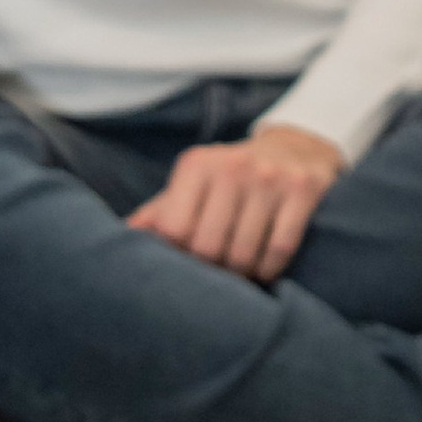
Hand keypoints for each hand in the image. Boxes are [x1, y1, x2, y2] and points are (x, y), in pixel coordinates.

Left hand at [125, 125, 345, 279]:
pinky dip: (269, 270)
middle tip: (216, 273)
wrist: (296, 147)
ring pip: (244, 254)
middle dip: (211, 270)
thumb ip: (159, 213)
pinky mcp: (303, 190)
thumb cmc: (230, 179)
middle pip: (208, 248)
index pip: (174, 231)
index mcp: (196, 164)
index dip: (178, 256)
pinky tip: (264, 267)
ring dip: (241, 274)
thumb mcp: (193, 185)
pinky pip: (279, 250)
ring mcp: (270, 177)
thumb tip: (118, 240)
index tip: (187, 262)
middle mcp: (232, 166)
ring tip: (239, 272)